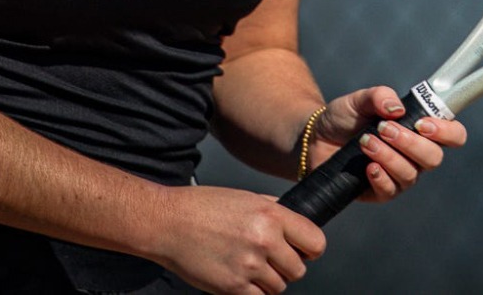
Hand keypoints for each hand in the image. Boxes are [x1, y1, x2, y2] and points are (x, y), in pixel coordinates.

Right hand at [148, 185, 325, 294]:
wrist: (167, 223)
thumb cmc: (200, 207)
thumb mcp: (244, 197)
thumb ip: (272, 209)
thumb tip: (294, 221)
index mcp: (271, 214)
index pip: (315, 242)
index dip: (309, 249)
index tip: (302, 250)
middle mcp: (264, 240)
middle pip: (298, 269)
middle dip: (285, 266)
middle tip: (267, 258)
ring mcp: (249, 266)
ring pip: (279, 287)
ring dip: (267, 280)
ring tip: (247, 265)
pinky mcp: (233, 287)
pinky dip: (252, 291)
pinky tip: (238, 276)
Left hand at [307, 86, 468, 202]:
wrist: (315, 138)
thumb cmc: (344, 117)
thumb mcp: (359, 99)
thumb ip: (379, 96)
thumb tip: (396, 108)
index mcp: (420, 131)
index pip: (453, 135)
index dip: (447, 131)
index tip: (423, 124)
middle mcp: (415, 155)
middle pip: (434, 158)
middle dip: (410, 143)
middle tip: (384, 129)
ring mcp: (399, 175)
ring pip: (410, 174)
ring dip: (389, 156)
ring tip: (365, 141)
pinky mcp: (380, 191)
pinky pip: (390, 190)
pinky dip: (380, 176)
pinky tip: (367, 166)